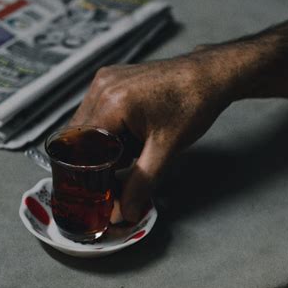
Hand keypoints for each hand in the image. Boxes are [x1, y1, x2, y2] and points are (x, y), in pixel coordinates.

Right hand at [69, 51, 231, 221]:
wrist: (208, 76)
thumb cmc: (192, 104)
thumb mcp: (165, 150)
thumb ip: (141, 183)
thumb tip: (125, 211)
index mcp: (112, 103)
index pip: (79, 146)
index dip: (87, 170)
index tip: (98, 187)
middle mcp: (102, 88)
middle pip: (79, 136)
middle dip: (95, 158)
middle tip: (118, 171)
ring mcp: (105, 81)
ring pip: (88, 125)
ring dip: (102, 144)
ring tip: (131, 149)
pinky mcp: (111, 79)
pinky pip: (97, 110)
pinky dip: (109, 128)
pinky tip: (131, 134)